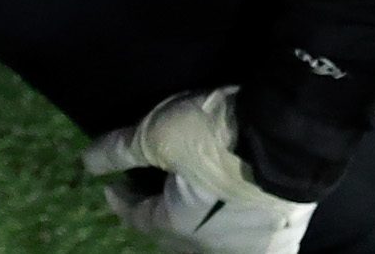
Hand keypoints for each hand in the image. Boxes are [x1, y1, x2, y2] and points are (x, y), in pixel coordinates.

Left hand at [86, 86, 315, 253]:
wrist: (288, 136)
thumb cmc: (217, 135)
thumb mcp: (158, 133)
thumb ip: (120, 150)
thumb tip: (86, 162)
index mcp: (177, 224)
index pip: (138, 217)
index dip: (122, 201)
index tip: (113, 186)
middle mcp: (209, 246)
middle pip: (174, 236)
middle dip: (158, 217)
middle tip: (151, 193)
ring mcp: (248, 246)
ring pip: (212, 246)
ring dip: (198, 229)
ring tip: (194, 207)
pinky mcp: (281, 239)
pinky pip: (260, 251)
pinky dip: (246, 245)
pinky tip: (244, 233)